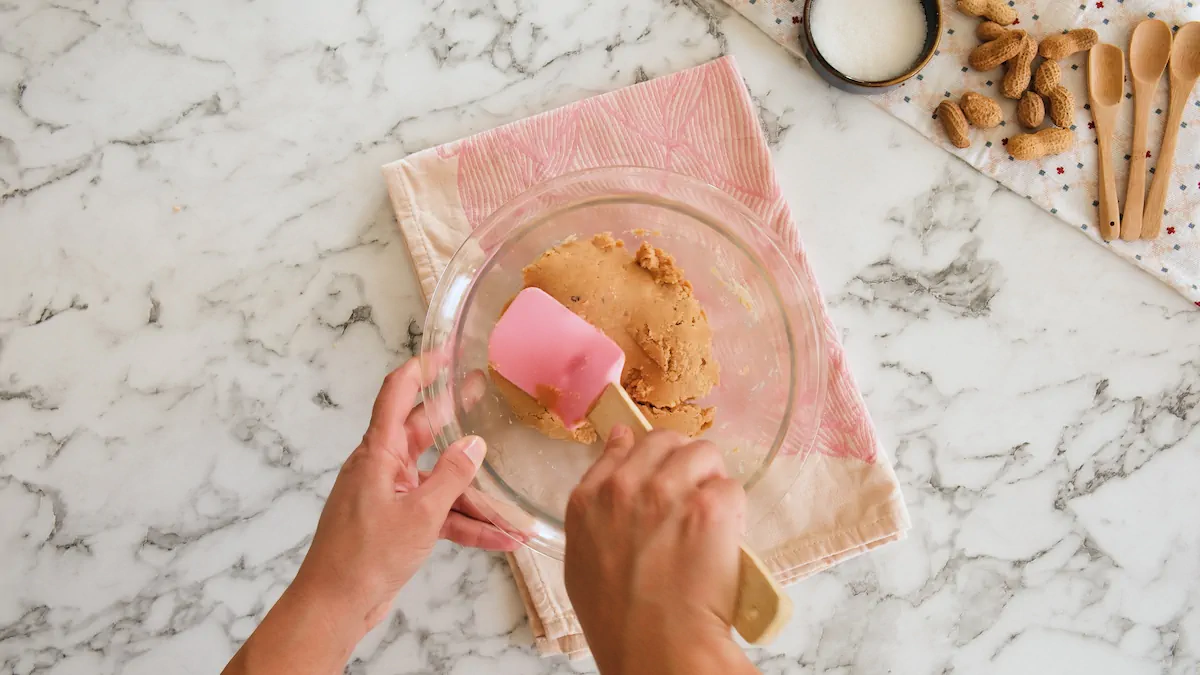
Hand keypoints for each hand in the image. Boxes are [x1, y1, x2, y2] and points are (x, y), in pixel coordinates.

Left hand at [295, 357, 518, 632]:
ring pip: (441, 482)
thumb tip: (475, 444)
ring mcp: (392, 496)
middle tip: (483, 392)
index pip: (397, 394)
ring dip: (476, 494)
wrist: (335, 605)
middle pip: (425, 433)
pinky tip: (503, 539)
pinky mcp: (399, 525)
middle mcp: (384, 468)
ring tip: (514, 495)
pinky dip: (468, 525)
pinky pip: (440, 516)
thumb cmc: (365, 557)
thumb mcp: (420, 513)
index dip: (421, 368)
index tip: (446, 351)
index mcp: (379, 453)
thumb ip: (452, 476)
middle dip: (456, 416)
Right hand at [564, 428, 753, 674]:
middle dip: (682, 462)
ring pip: (703, 454)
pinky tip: (726, 536)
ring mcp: (668, 492)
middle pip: (665, 441)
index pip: (621, 448)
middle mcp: (626, 486)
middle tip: (692, 496)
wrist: (656, 647)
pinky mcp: (710, 506)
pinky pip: (731, 488)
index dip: (646, 457)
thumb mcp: (582, 560)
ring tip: (712, 515)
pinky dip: (734, 511)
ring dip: (711, 479)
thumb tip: (616, 444)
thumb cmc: (617, 619)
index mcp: (590, 500)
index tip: (658, 467)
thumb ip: (594, 501)